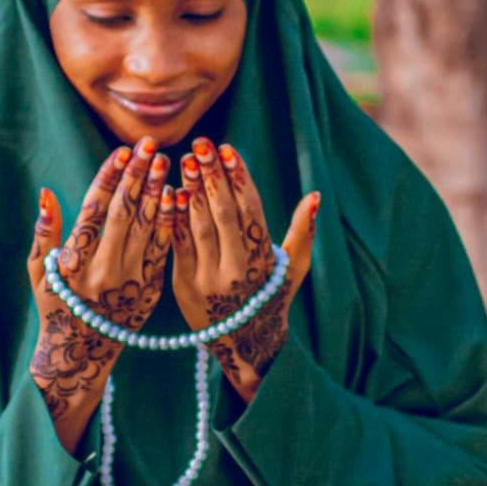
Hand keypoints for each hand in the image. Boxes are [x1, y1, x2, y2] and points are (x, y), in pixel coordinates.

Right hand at [28, 139, 172, 447]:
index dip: (107, 179)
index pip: (94, 211)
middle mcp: (104, 270)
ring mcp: (130, 281)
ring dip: (156, 191)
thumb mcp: (38, 273)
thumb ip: (43, 233)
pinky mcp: (150, 289)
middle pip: (124, 214)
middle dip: (137, 176)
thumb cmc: (55, 305)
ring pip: (147, 228)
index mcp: (75, 262)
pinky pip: (164, 249)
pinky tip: (176, 196)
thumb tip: (46, 194)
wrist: (82, 352)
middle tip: (149, 145)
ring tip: (164, 162)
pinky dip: (169, 221)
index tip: (120, 152)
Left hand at [171, 137, 317, 403]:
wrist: (242, 341)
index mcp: (263, 261)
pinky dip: (173, 217)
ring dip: (192, 191)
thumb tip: (315, 196)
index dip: (238, 179)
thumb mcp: (293, 268)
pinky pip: (177, 244)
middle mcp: (236, 270)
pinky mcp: (183, 284)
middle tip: (203, 144)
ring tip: (188, 161)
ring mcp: (207, 278)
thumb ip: (303, 231)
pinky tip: (171, 190)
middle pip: (223, 215)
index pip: (250, 211)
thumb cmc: (272, 296)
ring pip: (198, 227)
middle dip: (213, 177)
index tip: (228, 149)